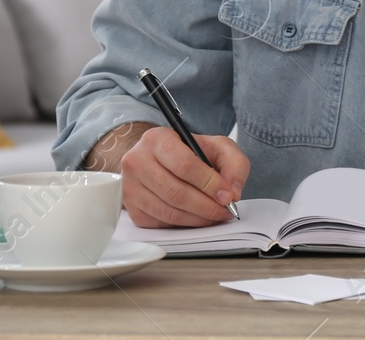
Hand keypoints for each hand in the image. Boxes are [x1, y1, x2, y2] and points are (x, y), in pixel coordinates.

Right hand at [119, 126, 249, 227]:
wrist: (158, 158)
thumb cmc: (189, 152)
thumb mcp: (216, 146)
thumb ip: (234, 163)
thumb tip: (233, 192)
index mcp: (157, 139)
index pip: (184, 165)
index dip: (209, 183)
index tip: (227, 196)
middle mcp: (137, 162)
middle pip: (176, 192)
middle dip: (206, 206)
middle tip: (226, 210)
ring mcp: (131, 187)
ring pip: (169, 212)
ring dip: (198, 219)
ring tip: (215, 215)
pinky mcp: (132, 209)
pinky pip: (161, 223)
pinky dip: (184, 224)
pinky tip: (197, 217)